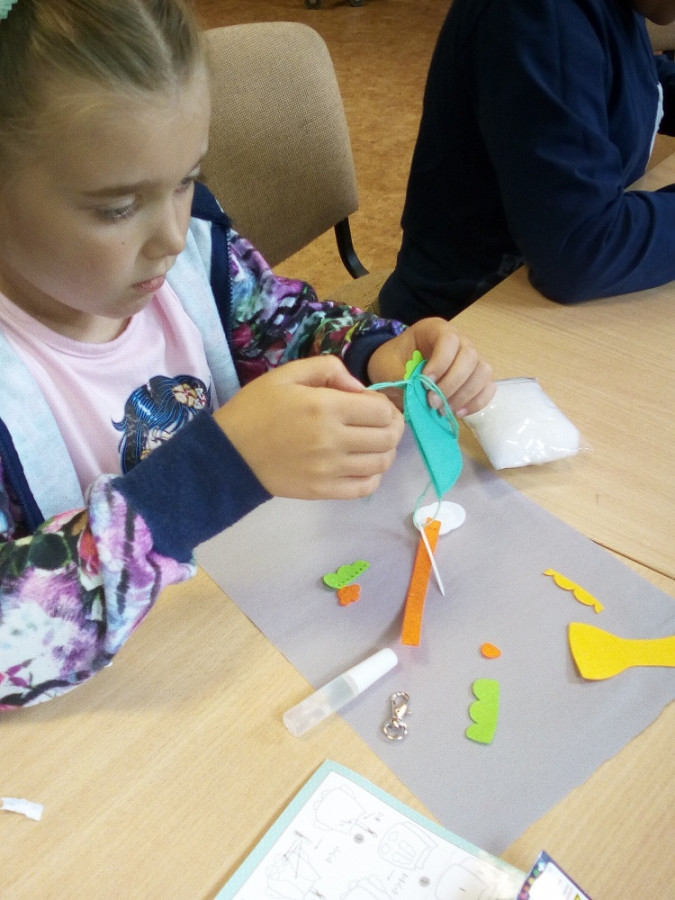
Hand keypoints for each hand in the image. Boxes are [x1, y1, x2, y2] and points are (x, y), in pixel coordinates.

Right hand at [214, 356, 404, 499]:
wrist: (228, 453)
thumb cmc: (256, 409)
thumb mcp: (287, 374)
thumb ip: (328, 369)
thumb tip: (360, 388)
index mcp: (326, 407)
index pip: (382, 411)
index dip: (387, 407)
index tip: (376, 405)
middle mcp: (333, 440)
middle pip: (388, 438)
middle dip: (393, 428)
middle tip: (382, 424)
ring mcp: (329, 470)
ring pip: (382, 464)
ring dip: (386, 452)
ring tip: (374, 444)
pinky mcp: (323, 491)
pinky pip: (365, 488)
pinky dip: (373, 477)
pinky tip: (363, 466)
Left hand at [366, 318, 494, 415]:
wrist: (393, 371)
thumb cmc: (391, 364)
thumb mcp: (388, 368)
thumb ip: (404, 380)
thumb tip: (421, 399)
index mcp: (434, 329)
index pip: (449, 340)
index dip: (441, 362)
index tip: (426, 383)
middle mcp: (459, 339)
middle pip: (470, 356)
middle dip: (453, 383)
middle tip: (433, 403)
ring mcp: (470, 358)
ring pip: (482, 372)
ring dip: (465, 394)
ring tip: (444, 409)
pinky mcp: (475, 377)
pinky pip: (487, 388)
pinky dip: (476, 402)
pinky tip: (457, 412)